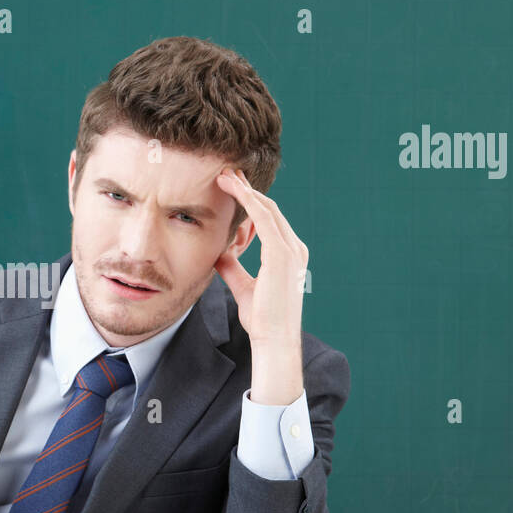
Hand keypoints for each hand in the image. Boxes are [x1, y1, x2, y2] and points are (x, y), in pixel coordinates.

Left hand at [213, 168, 308, 346]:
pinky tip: (232, 190)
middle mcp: (294, 248)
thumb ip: (233, 267)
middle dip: (247, 190)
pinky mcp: (282, 254)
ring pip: (266, 209)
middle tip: (226, 173)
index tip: (232, 188)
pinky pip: (263, 218)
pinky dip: (247, 201)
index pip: (269, 221)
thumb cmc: (262, 318)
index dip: (250, 202)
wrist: (274, 339)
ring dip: (244, 190)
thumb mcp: (244, 287)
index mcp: (289, 255)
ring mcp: (291, 250)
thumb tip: (218, 253)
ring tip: (224, 176)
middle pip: (269, 209)